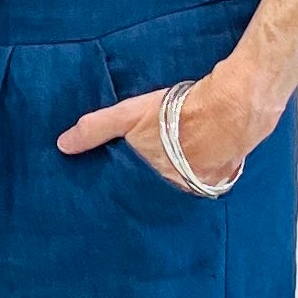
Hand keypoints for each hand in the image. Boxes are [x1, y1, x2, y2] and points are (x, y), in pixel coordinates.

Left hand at [56, 67, 271, 190]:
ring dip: (180, 175)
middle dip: (153, 182)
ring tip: (176, 158)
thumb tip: (63, 145)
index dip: (129, 185)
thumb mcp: (130, 115)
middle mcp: (179, 190)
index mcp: (155, 182)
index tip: (123, 181)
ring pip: (185, 184)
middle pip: (160, 189)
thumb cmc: (179, 111)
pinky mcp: (227, 174)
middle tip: (152, 166)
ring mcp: (206, 184)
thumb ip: (97, 129)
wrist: (234, 105)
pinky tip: (203, 154)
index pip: (134, 193)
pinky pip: (209, 177)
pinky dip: (204, 169)